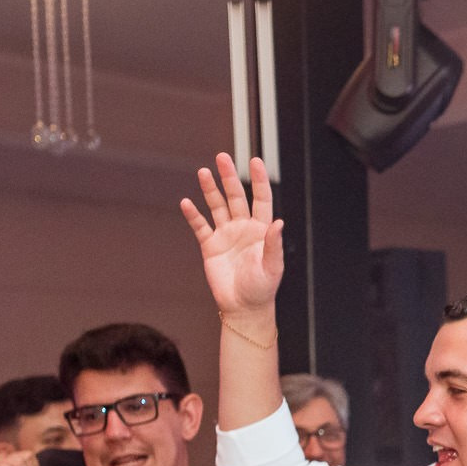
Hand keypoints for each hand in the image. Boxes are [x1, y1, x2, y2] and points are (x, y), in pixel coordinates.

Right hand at [179, 153, 284, 319]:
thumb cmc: (262, 289)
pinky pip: (200, 226)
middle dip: (229, 177)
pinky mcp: (210, 246)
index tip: (255, 161)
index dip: (259, 180)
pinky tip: (187, 202)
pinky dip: (193, 215)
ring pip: (217, 206)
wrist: (243, 308)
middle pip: (236, 196)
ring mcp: (226, 235)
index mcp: (261, 229)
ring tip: (203, 172)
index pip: (261, 199)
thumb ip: (274, 244)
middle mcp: (243, 228)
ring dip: (210, 190)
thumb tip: (279, 223)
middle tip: (222, 157)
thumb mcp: (272, 267)